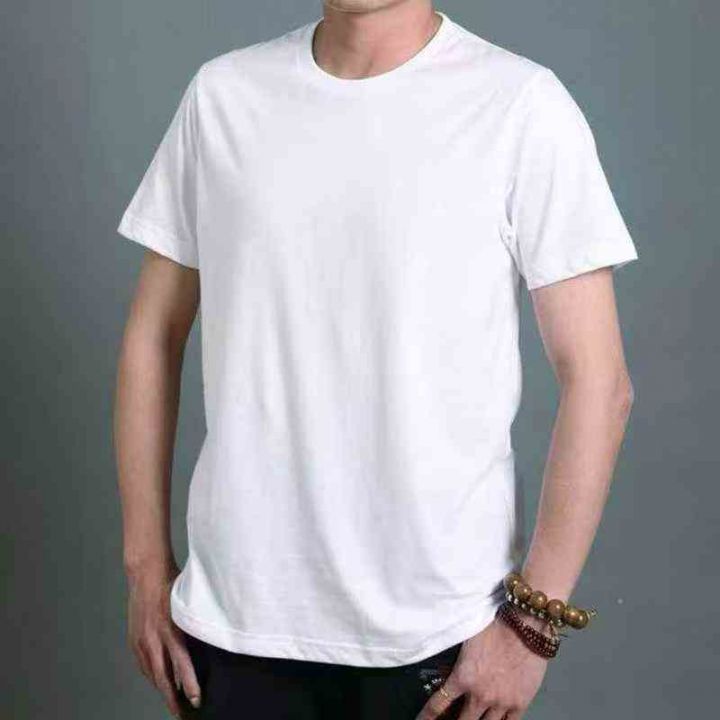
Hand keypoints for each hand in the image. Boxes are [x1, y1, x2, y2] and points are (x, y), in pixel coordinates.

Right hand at [126, 561, 200, 717]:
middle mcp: (153, 639)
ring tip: (172, 700)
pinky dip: (151, 674)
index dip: (189, 685)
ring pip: (151, 673)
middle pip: (162, 677)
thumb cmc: (172, 584)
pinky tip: (158, 679)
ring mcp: (141, 640)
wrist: (146, 573)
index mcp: (170, 630)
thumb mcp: (187, 605)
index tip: (196, 699)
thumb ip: (193, 626)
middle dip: (172, 697)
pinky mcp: (134, 639)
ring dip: (162, 688)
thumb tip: (203, 645)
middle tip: (182, 712)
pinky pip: (143, 664)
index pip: (181, 665)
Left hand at [414, 616, 548, 719]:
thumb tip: (448, 670)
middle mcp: (480, 695)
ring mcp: (501, 703)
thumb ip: (458, 661)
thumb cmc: (495, 627)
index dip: (427, 717)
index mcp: (462, 678)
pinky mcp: (520, 704)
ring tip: (474, 719)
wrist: (526, 627)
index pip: (438, 705)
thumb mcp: (467, 641)